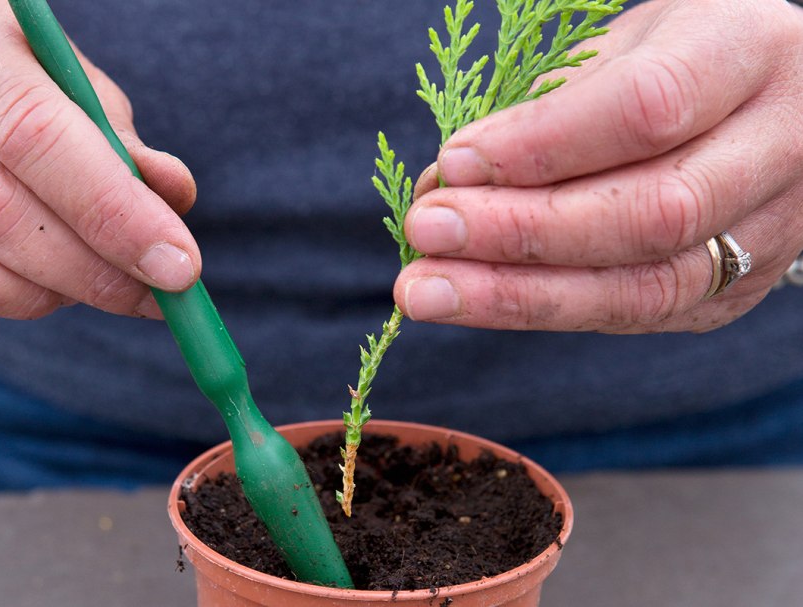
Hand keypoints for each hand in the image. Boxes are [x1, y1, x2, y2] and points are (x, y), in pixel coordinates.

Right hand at [0, 0, 198, 331]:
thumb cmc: (8, 84)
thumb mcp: (66, 86)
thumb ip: (117, 141)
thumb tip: (174, 196)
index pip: (37, 134)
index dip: (115, 213)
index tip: (180, 268)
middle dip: (89, 271)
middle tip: (147, 297)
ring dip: (32, 295)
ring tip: (77, 283)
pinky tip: (8, 279)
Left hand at [395, 0, 802, 333]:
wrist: (775, 112)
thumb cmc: (678, 62)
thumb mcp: (624, 47)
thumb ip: (549, 107)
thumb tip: (446, 179)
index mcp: (749, 55)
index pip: (646, 108)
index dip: (542, 144)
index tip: (455, 162)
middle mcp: (777, 150)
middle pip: (650, 213)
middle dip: (521, 233)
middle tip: (425, 233)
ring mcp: (766, 234)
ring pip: (643, 286)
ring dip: (518, 296)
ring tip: (428, 291)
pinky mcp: (734, 292)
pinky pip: (634, 315)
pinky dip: (544, 310)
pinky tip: (477, 300)